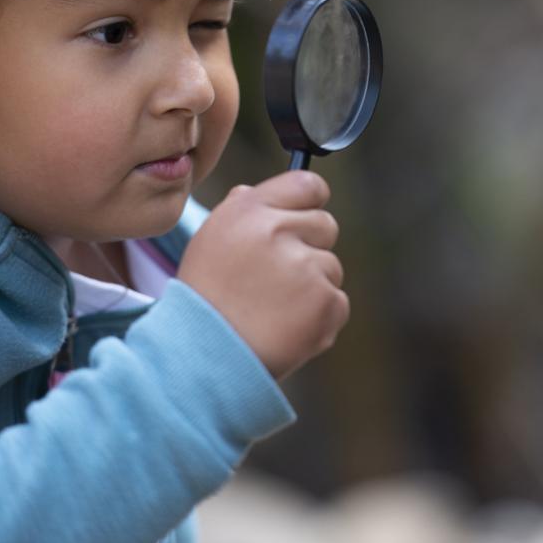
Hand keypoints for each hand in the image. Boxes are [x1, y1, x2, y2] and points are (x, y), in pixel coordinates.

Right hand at [177, 171, 348, 379]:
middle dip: (311, 246)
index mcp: (249, 211)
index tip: (304, 218)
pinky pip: (337, 300)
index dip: (309, 201)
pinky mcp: (327, 301)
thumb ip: (238, 212)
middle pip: (326, 224)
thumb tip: (255, 193)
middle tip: (278, 278)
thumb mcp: (209, 243)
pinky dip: (320, 317)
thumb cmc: (205, 300)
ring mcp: (307, 267)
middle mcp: (279, 232)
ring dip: (313, 286)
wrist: (206, 358)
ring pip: (332, 266)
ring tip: (274, 309)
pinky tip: (286, 327)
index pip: (306, 184)